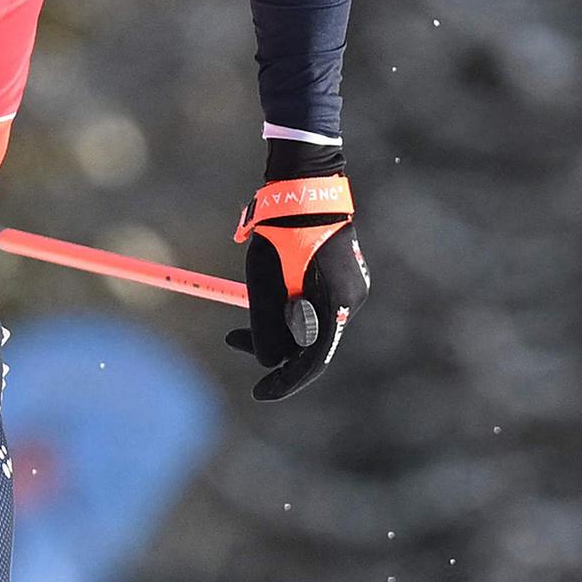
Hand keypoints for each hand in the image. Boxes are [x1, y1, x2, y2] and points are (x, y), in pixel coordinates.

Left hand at [228, 165, 366, 400]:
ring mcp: (351, 287)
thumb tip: (267, 362)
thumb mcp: (263, 283)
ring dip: (276, 325)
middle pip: (310, 342)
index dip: (286, 381)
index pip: (313, 360)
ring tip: (240, 310)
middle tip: (231, 340)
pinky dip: (288, 308)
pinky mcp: (343, 275)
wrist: (302, 187)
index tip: (259, 394)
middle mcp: (351, 300)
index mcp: (336, 304)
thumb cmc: (280, 233)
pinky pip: (313, 304)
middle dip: (271, 347)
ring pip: (309, 323)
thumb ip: (265, 326)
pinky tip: (266, 292)